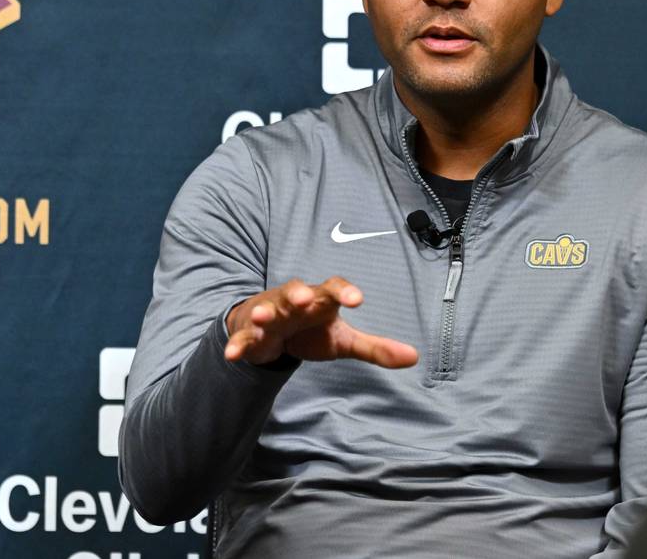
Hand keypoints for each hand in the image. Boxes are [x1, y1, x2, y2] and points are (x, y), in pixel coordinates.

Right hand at [224, 277, 417, 368]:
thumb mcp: (343, 340)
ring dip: (265, 312)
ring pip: (267, 308)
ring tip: (265, 318)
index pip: (334, 289)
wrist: (273, 329)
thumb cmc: (312, 329)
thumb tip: (414, 357)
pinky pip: (244, 336)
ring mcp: (270, 313)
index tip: (357, 300)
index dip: (344, 292)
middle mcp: (294, 301)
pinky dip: (238, 343)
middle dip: (298, 294)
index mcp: (321, 300)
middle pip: (296, 291)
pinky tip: (233, 354)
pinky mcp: (250, 331)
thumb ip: (375, 348)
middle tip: (304, 299)